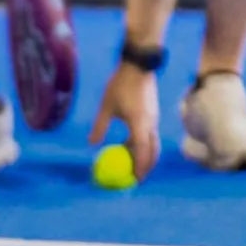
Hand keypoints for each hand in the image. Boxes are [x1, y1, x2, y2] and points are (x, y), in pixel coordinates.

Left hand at [90, 63, 161, 180]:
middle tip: (135, 178)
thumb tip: (91, 144)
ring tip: (129, 162)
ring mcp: (154, 119)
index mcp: (140, 125)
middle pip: (153, 152)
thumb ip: (100, 126)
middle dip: (146, 167)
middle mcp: (151, 124)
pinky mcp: (153, 114)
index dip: (139, 168)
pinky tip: (128, 143)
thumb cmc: (120, 85)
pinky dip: (142, 144)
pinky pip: (150, 135)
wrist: (138, 65)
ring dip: (143, 155)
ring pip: (152, 143)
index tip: (134, 180)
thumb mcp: (106, 106)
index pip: (142, 152)